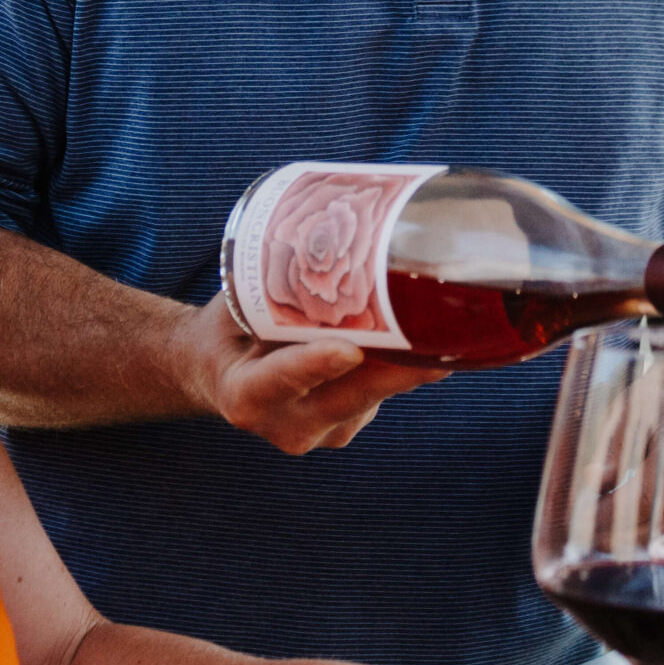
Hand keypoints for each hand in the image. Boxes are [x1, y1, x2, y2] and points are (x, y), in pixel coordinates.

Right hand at [178, 299, 447, 454]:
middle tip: (437, 350)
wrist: (221, 372)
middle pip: (345, 398)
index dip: (314, 365)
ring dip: (404, 366)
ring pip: (370, 397)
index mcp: (244, 396)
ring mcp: (320, 432)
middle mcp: (284, 424)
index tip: (349, 350)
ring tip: (442, 330)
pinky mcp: (347, 427)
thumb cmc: (229, 328)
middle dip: (392, 373)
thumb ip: (265, 287)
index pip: (279, 380)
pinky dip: (396, 366)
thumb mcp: (232, 305)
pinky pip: (377, 396)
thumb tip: (318, 232)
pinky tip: (423, 339)